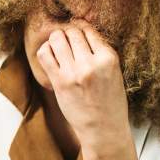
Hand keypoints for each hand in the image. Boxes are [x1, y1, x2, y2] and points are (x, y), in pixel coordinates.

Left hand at [35, 20, 130, 151]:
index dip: (81, 31)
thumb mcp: (115, 73)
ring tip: (58, 48)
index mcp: (109, 58)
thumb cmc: (110, 103)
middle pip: (72, 32)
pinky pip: (45, 55)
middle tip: (67, 43)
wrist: (103, 129)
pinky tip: (50, 56)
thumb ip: (100, 54)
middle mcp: (92, 63)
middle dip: (68, 34)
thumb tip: (81, 33)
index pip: (90, 31)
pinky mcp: (59, 81)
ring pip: (57, 38)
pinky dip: (45, 50)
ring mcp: (74, 72)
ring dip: (55, 40)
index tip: (78, 36)